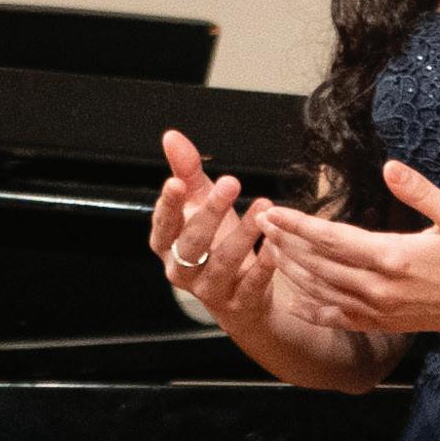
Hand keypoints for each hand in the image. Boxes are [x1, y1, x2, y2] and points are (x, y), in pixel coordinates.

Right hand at [149, 127, 274, 333]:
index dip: (168, 206)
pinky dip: (265, 264)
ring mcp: (211, 290)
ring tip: (263, 205)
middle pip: (192, 243)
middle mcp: (183, 271)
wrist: (242, 299)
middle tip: (231, 182)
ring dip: (244, 232)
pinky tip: (276, 243)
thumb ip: (187, 172)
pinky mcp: (240, 303)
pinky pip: (252, 283)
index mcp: (168, 247)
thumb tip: (172, 137)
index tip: (176, 183)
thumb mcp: (201, 206)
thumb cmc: (217, 245)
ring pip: (224, 262)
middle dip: (210, 212)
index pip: (163, 225)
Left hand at [255, 159, 439, 338]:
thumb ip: (419, 191)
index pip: (331, 239)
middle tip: (260, 225)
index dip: (297, 225)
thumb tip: (390, 165)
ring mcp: (382, 310)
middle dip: (285, 244)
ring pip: (323, 292)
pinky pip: (341, 318)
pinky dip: (314, 309)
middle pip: (318, 265)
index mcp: (394, 257)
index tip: (273, 212)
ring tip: (270, 251)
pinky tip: (296, 299)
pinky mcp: (388, 323)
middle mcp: (380, 288)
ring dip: (293, 271)